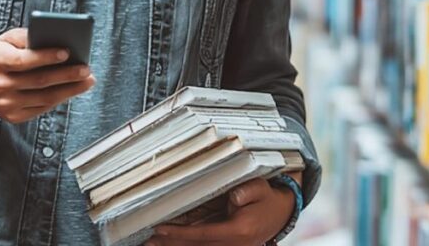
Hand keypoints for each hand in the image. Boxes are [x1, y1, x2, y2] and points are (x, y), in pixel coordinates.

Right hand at [0, 27, 94, 123]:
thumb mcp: (4, 40)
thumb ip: (26, 37)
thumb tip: (54, 38)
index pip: (24, 60)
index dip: (46, 56)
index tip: (67, 52)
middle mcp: (0, 85)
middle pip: (39, 81)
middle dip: (67, 75)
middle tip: (86, 69)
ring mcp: (6, 104)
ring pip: (44, 98)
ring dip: (70, 90)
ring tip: (87, 81)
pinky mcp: (13, 116)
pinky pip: (41, 108)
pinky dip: (59, 99)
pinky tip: (72, 90)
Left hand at [146, 176, 295, 245]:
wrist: (280, 213)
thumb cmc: (267, 198)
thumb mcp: (260, 188)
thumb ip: (248, 190)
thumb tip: (235, 195)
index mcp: (239, 231)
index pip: (203, 235)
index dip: (180, 233)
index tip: (160, 228)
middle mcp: (234, 245)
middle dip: (171, 244)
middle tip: (148, 241)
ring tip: (154, 244)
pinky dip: (187, 245)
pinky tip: (172, 242)